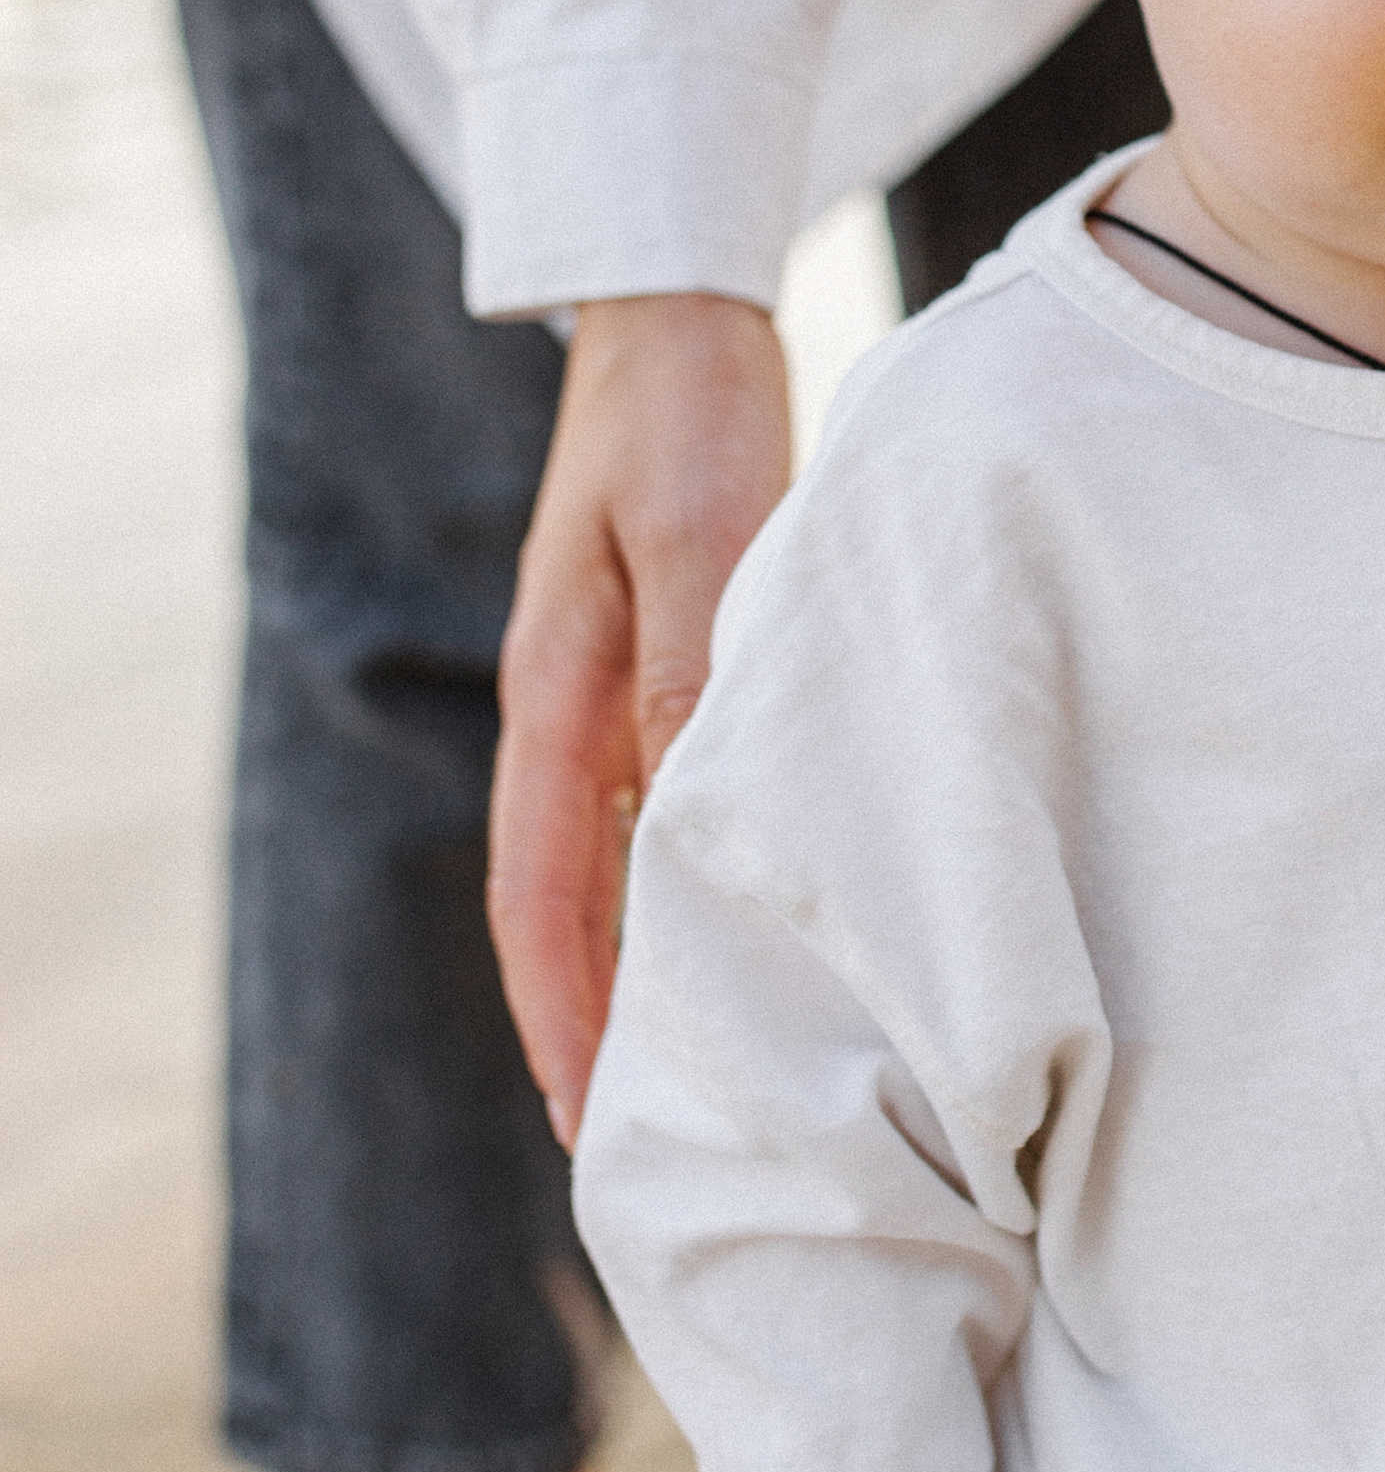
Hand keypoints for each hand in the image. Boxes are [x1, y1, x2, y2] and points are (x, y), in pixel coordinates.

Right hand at [489, 292, 790, 1141]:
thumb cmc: (687, 420)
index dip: (566, 1019)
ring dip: (657, 970)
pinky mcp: (673, 672)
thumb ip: (691, 666)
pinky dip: (699, 887)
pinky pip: (672, 813)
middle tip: (667, 1148)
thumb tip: (684, 803)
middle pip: (576, 912)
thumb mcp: (698, 537)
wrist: (678, 322)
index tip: (595, 1126)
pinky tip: (754, 933)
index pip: (544, 902)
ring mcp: (619, 699)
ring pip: (626, 872)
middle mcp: (577, 720)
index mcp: (558, 702)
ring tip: (714, 1078)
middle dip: (608, 1029)